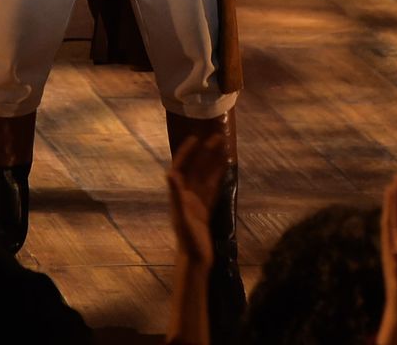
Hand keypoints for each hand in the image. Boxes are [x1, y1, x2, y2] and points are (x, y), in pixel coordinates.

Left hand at [167, 133, 229, 267]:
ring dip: (213, 161)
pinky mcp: (206, 208)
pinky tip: (225, 167)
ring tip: (224, 146)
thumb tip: (171, 174)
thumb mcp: (182, 218)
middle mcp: (187, 195)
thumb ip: (177, 196)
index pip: (181, 167)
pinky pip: (213, 187)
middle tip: (217, 136)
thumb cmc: (188, 240)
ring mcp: (197, 201)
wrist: (195, 260)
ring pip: (206, 176)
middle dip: (205, 152)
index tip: (196, 138)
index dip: (186, 152)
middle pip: (196, 168)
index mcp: (179, 195)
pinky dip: (219, 176)